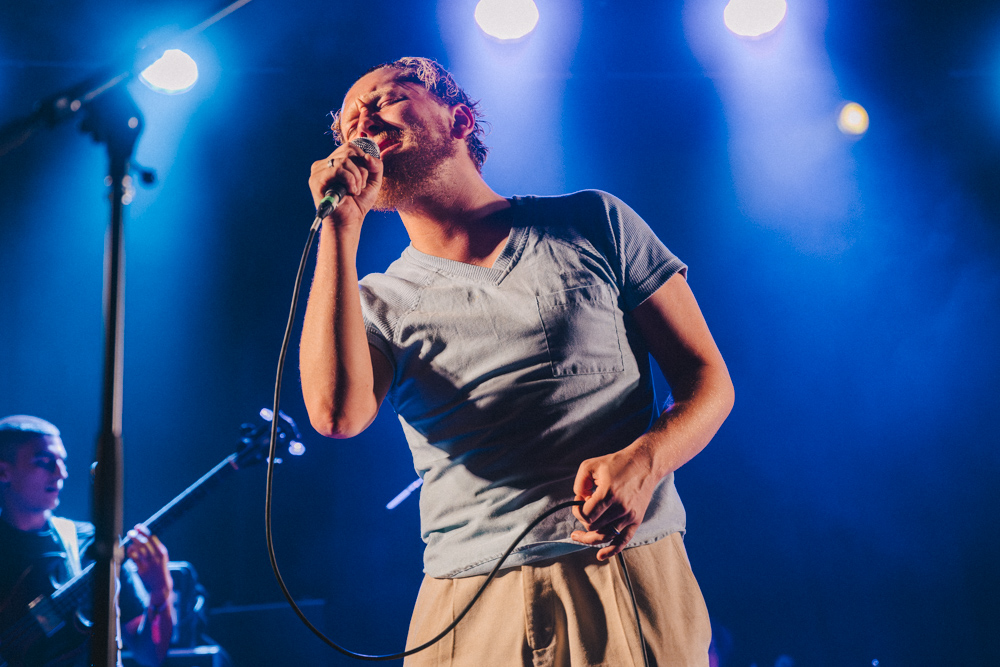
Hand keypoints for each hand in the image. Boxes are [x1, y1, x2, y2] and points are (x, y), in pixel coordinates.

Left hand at [126, 524, 172, 607]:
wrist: (161, 583)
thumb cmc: (160, 566)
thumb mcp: (162, 555)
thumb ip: (155, 545)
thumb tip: (143, 534)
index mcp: (162, 552)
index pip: (151, 538)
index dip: (143, 531)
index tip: (137, 526)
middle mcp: (156, 558)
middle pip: (144, 544)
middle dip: (136, 537)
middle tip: (130, 532)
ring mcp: (149, 564)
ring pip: (138, 551)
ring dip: (132, 544)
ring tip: (130, 540)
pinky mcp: (142, 570)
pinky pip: (134, 559)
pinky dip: (131, 553)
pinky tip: (129, 549)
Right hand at [308, 141, 382, 229]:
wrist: (349, 222)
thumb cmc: (358, 203)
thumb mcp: (373, 181)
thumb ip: (376, 166)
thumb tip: (367, 156)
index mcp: (334, 162)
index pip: (350, 147)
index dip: (363, 160)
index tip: (364, 179)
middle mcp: (324, 164)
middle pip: (349, 151)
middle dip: (361, 170)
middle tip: (359, 186)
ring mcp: (318, 171)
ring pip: (345, 160)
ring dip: (357, 178)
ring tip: (354, 191)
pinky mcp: (316, 179)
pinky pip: (338, 169)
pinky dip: (350, 181)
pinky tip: (350, 192)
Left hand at [570, 446, 657, 560]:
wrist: (645, 464)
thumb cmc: (617, 463)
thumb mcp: (591, 466)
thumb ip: (579, 484)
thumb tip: (578, 500)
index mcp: (608, 494)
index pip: (585, 515)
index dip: (577, 510)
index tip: (580, 500)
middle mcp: (620, 508)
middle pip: (593, 526)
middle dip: (584, 519)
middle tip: (586, 506)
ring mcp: (629, 516)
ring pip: (604, 536)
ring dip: (590, 535)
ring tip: (579, 534)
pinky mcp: (636, 520)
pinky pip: (622, 541)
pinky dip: (611, 551)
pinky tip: (600, 556)